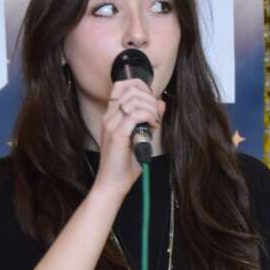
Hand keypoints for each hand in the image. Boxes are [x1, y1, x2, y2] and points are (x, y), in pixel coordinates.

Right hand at [96, 78, 165, 193]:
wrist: (112, 184)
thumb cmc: (124, 165)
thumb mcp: (141, 138)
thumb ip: (149, 119)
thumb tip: (160, 103)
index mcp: (111, 116)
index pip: (121, 85)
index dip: (140, 86)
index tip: (152, 100)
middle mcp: (109, 117)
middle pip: (130, 89)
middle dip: (149, 98)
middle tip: (156, 114)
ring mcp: (111, 125)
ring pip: (133, 100)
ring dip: (151, 108)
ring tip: (155, 121)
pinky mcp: (117, 135)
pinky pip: (135, 115)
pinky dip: (149, 117)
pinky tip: (153, 126)